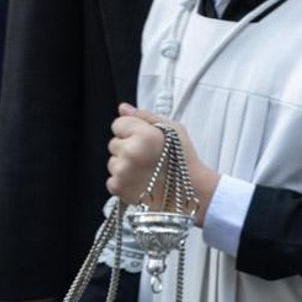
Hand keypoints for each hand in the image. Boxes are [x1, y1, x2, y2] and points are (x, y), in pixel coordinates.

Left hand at [107, 104, 215, 222]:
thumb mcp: (174, 130)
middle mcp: (130, 152)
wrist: (189, 193)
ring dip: (125, 165)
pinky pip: (112, 178)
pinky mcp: (117, 187)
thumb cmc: (184, 161)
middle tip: (148, 157)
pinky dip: (123, 181)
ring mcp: (122, 171)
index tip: (145, 140)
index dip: (132, 131)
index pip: (118, 124)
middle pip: (114, 143)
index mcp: (143, 135)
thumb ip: (146, 116)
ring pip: (112, 161)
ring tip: (146, 171)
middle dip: (128, 148)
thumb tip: (123, 108)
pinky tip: (141, 181)